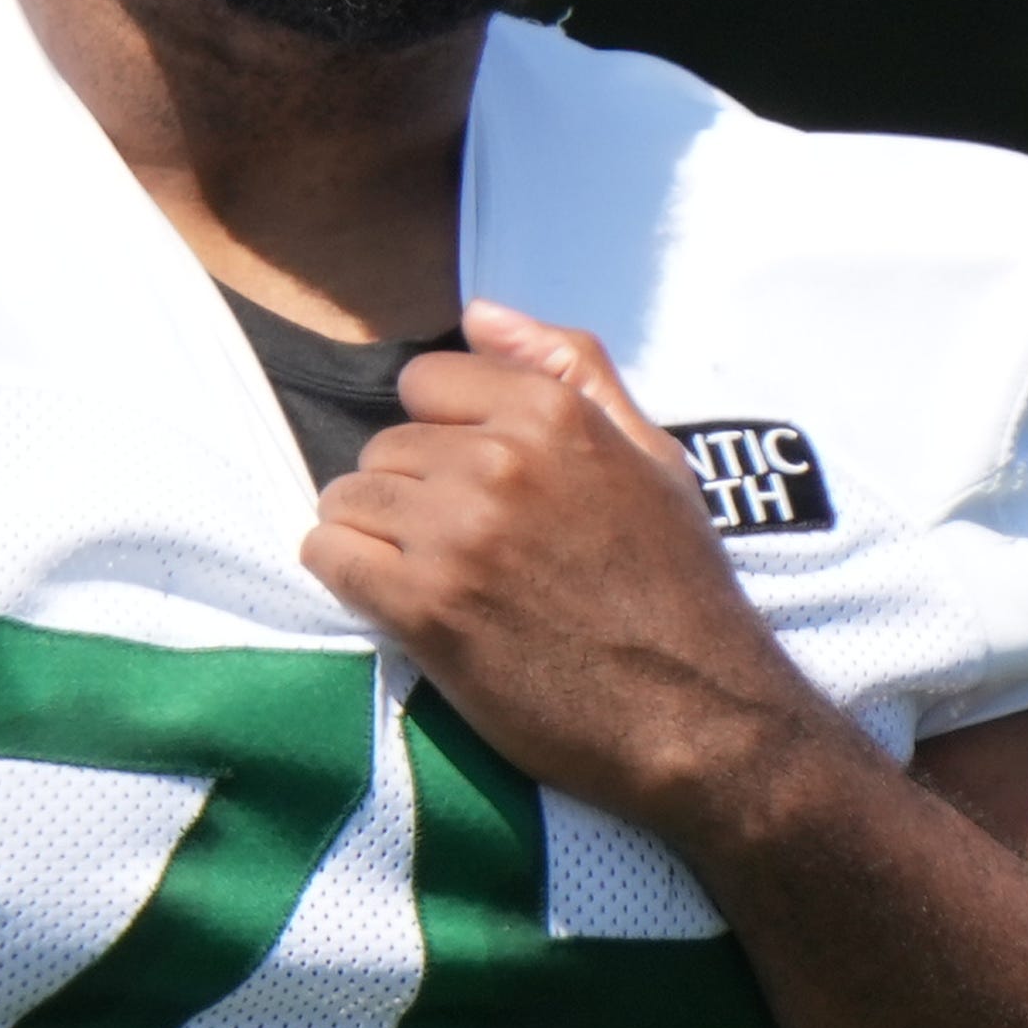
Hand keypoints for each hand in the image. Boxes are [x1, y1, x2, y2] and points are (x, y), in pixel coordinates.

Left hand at [298, 299, 821, 834]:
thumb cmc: (679, 589)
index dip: (440, 432)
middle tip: (457, 547)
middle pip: (384, 445)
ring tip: (424, 576)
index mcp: (553, 413)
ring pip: (347, 498)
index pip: (427, 380)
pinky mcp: (424, 607)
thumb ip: (571, 369)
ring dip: (371, 535)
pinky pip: (329, 556)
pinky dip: (343, 574)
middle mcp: (498, 460)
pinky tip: (389, 600)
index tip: (468, 481)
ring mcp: (455, 533)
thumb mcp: (654, 456)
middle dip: (407, 491)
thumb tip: (478, 311)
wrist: (698, 716)